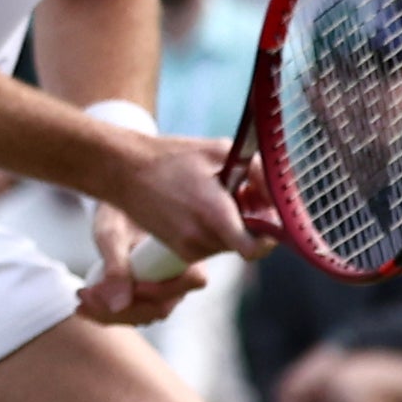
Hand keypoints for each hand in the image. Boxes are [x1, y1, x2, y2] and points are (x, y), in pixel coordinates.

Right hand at [102, 128, 262, 279]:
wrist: (123, 170)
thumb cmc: (171, 156)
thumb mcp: (220, 151)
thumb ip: (256, 171)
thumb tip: (277, 191)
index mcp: (213, 212)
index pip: (255, 248)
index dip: (270, 237)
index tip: (269, 218)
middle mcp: (200, 237)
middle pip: (245, 243)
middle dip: (250, 222)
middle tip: (240, 193)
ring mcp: (187, 247)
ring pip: (228, 244)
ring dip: (232, 226)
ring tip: (215, 196)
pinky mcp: (178, 250)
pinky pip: (211, 245)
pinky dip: (214, 230)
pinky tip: (200, 206)